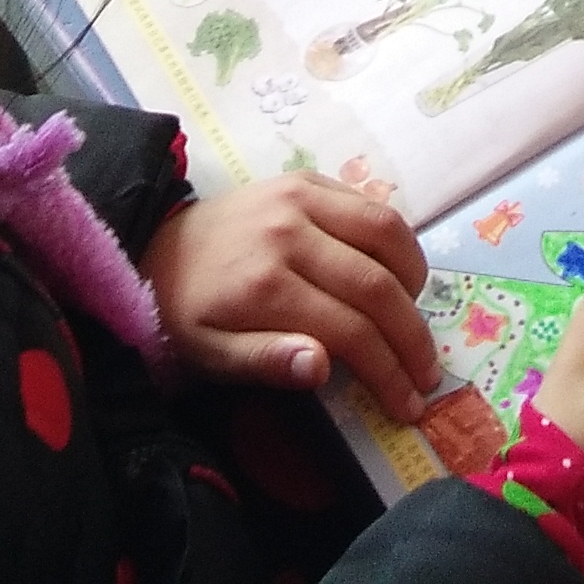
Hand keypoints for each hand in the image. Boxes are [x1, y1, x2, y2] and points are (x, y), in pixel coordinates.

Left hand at [139, 176, 440, 420]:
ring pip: (386, 232)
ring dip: (414, 279)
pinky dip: (396, 240)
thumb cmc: (188, 312)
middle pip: (376, 285)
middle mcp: (289, 234)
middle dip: (411, 336)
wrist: (156, 245)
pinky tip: (396, 273)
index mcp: (264, 286)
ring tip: (416, 318)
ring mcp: (300, 198)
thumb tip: (322, 368)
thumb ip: (265, 363)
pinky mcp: (306, 180)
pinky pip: (370, 204)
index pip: (349, 330)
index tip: (409, 404)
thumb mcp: (211, 355)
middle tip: (427, 372)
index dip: (388, 371)